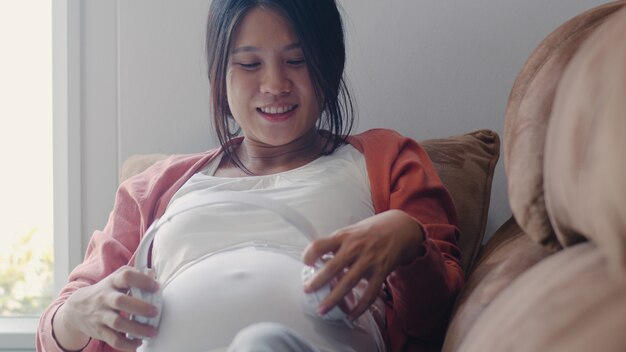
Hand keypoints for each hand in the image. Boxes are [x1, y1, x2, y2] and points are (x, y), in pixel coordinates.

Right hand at [53, 266, 159, 350]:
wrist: (76, 308)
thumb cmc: (105, 292)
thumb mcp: (116, 280)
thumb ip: (135, 276)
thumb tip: (153, 274)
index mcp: (112, 282)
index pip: (126, 276)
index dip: (142, 280)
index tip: (156, 287)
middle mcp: (105, 297)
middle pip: (120, 301)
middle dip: (140, 307)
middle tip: (155, 312)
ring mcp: (100, 315)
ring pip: (118, 323)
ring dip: (137, 329)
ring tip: (152, 332)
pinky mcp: (99, 330)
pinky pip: (113, 339)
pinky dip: (127, 344)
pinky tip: (137, 343)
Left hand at [301, 209, 423, 319]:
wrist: (400, 229)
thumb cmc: (370, 232)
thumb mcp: (351, 231)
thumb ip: (336, 244)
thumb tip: (316, 259)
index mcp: (343, 236)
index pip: (320, 244)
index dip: (309, 254)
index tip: (306, 263)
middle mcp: (355, 247)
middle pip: (332, 267)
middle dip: (317, 282)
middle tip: (307, 291)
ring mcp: (369, 260)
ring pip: (348, 283)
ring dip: (333, 299)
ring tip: (322, 309)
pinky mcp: (381, 272)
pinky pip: (369, 293)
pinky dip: (360, 307)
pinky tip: (351, 315)